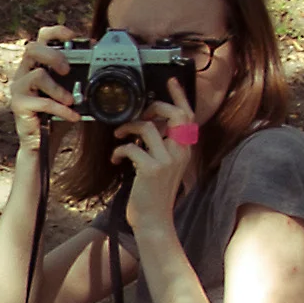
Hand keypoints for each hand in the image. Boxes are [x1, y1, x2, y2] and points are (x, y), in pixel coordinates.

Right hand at [7, 25, 80, 153]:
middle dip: (54, 56)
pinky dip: (60, 109)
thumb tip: (97, 54)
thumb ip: (78, 72)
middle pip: (33, 49)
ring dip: (58, 88)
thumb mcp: (69, 89)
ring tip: (71, 100)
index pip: (41, 37)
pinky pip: (43, 102)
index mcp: (35, 63)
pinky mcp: (18, 105)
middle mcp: (23, 72)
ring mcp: (18, 88)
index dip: (56, 32)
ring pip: (37, 75)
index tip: (73, 37)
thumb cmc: (56, 112)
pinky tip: (72, 116)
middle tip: (67, 69)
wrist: (43, 141)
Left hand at [114, 95, 195, 234]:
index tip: (170, 81)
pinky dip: (119, 150)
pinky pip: (132, 147)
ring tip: (118, 137)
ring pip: (148, 127)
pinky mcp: (151, 169)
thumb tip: (147, 127)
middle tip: (136, 114)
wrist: (153, 221)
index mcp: (185, 149)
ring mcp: (167, 160)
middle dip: (152, 107)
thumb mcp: (164, 167)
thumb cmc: (154, 195)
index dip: (179, 96)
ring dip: (128, 128)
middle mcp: (180, 152)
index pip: (188, 116)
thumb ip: (161, 147)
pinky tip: (115, 159)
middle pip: (173, 114)